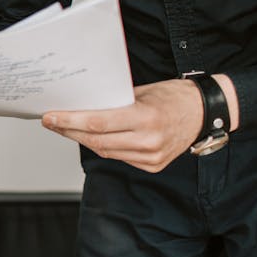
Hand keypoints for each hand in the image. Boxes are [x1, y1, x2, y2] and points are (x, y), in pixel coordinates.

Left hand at [42, 79, 206, 172]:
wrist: (205, 112)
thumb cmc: (174, 96)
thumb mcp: (142, 91)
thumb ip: (114, 101)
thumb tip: (81, 105)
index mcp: (145, 118)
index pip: (97, 123)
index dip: (69, 121)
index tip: (50, 116)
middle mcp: (148, 141)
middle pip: (96, 140)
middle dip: (69, 130)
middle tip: (51, 122)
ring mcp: (151, 156)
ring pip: (105, 151)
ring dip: (82, 140)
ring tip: (65, 128)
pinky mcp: (153, 165)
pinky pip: (119, 157)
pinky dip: (103, 147)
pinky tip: (91, 137)